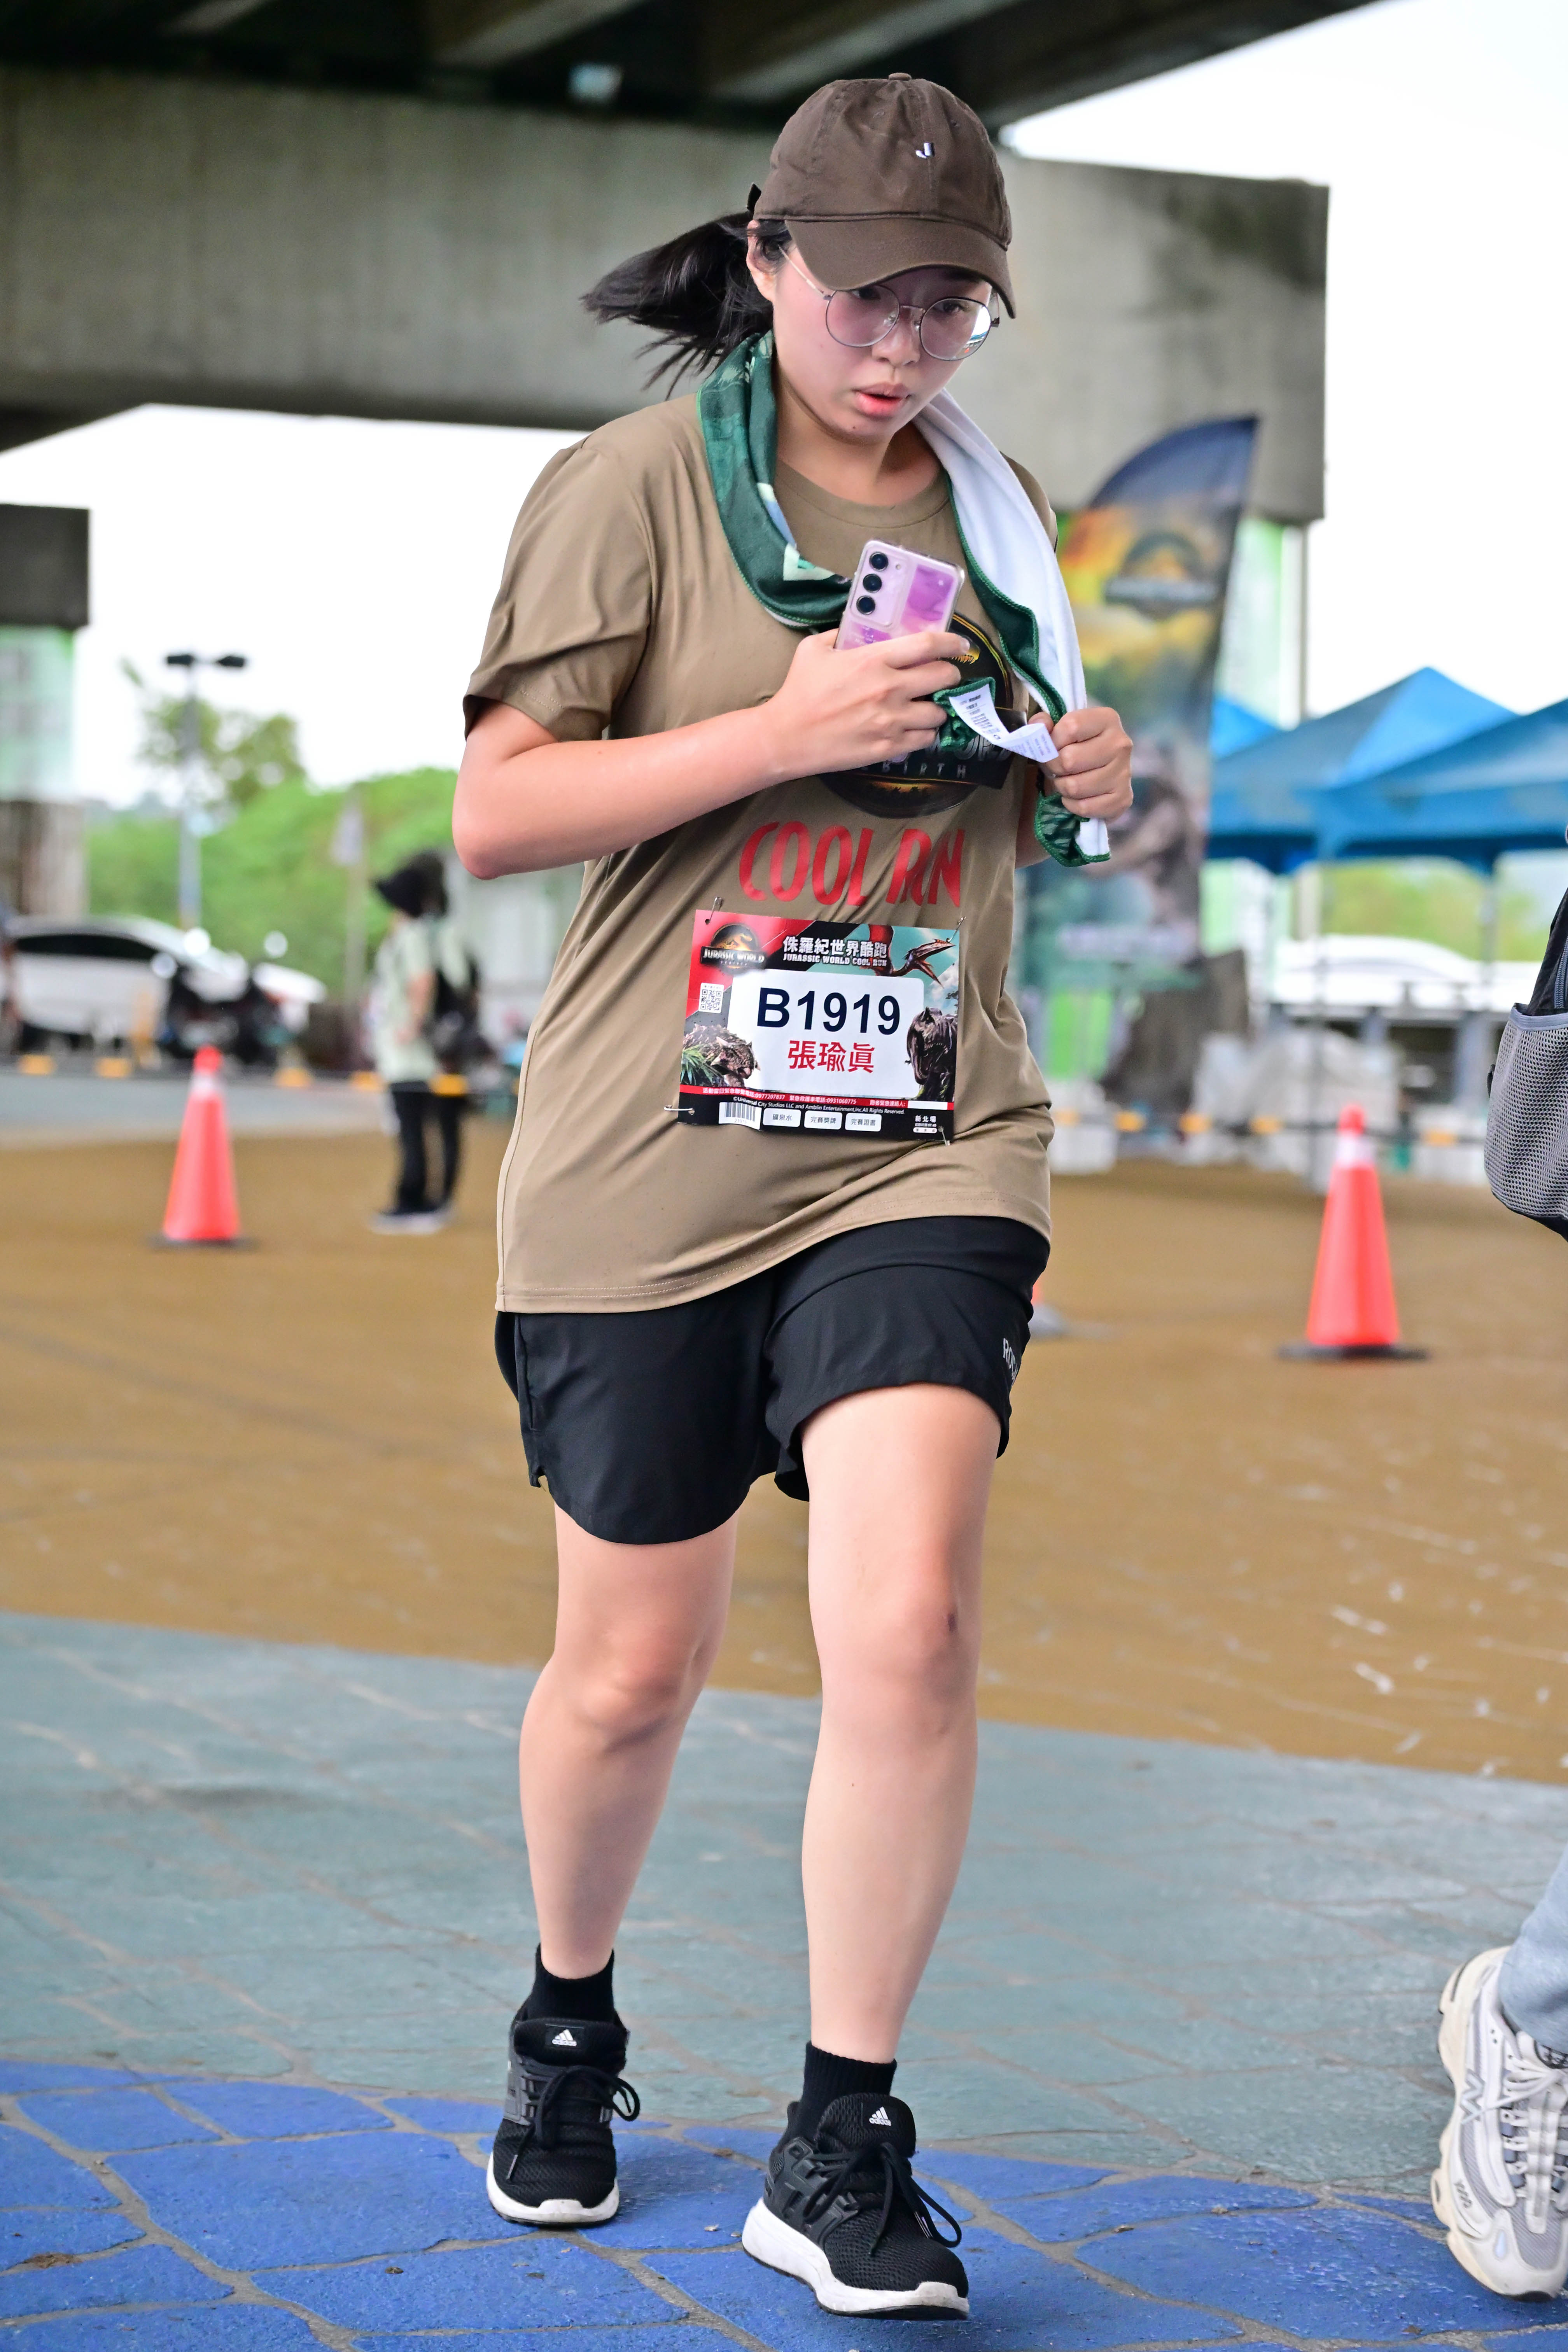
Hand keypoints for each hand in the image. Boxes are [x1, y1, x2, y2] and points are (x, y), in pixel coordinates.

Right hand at [758, 628, 963, 780]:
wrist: (786, 737)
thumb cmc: (798, 691)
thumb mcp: (814, 649)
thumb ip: (841, 634)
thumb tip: (860, 628)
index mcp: (873, 660)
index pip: (927, 645)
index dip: (951, 643)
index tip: (960, 645)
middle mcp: (889, 689)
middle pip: (943, 677)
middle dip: (949, 676)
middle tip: (944, 677)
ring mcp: (891, 721)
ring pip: (938, 713)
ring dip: (937, 708)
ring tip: (925, 707)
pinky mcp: (888, 748)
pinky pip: (924, 740)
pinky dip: (924, 733)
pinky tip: (913, 729)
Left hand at [1047, 705, 1132, 817]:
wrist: (1103, 771)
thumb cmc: (1077, 746)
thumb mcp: (1061, 728)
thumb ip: (1045, 723)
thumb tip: (1039, 724)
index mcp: (1107, 719)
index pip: (1071, 727)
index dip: (1052, 740)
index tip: (1051, 746)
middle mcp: (1120, 744)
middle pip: (1069, 760)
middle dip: (1054, 767)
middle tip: (1056, 768)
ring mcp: (1125, 773)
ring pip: (1074, 786)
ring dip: (1062, 787)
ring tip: (1066, 780)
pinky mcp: (1123, 798)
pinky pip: (1084, 807)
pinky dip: (1072, 804)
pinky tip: (1076, 796)